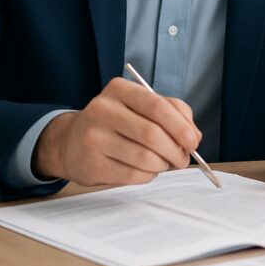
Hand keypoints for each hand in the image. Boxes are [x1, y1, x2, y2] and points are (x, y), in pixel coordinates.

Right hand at [33, 77, 201, 185]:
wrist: (70, 142)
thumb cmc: (116, 122)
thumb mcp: (140, 105)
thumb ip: (172, 112)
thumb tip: (194, 136)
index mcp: (119, 89)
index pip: (157, 106)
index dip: (181, 126)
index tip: (194, 141)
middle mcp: (102, 110)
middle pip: (152, 134)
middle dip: (175, 150)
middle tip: (184, 158)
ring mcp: (93, 138)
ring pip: (144, 157)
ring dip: (163, 164)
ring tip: (165, 163)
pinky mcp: (91, 164)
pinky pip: (132, 175)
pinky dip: (148, 175)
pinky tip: (147, 170)